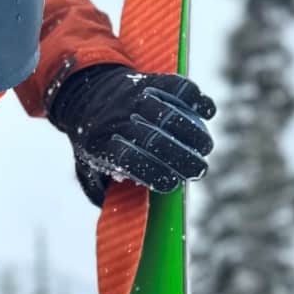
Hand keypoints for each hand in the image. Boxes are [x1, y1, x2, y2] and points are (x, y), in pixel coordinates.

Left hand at [47, 64, 215, 203]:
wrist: (86, 92)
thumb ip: (100, 191)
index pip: (128, 160)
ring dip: (193, 132)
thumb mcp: (85, 166)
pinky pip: (177, 87)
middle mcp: (116, 119)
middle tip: (199, 170)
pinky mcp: (150, 80)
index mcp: (99, 144)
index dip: (154, 173)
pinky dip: (196, 99)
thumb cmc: (94, 140)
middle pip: (153, 139)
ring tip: (206, 147)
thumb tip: (120, 213)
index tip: (172, 183)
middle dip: (182, 158)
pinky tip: (208, 112)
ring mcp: (133, 97)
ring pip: (168, 113)